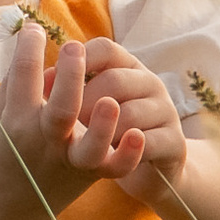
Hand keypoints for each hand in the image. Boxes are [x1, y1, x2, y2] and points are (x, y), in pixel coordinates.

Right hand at [0, 20, 146, 213]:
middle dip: (68, 78)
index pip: (23, 78)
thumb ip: (15, 79)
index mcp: (15, 122)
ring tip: (110, 100)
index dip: (29, 48)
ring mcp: (69, 161)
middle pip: (60, 110)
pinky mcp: (90, 175)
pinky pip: (113, 169)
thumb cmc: (2, 150)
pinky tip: (139, 135)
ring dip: (102, 125)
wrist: (8, 207)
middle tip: (73, 47)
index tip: (34, 29)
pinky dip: (128, 156)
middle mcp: (44, 142)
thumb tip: (31, 35)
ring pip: (90, 147)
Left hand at [67, 39, 190, 202]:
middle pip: (114, 80)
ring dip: (102, 132)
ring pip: (129, 114)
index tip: (53, 84)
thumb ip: (67, 87)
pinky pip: (146, 143)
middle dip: (84, 104)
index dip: (77, 63)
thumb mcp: (89, 104)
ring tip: (87, 144)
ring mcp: (166, 111)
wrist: (148, 170)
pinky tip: (110, 156)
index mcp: (127, 66)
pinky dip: (123, 152)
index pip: (104, 49)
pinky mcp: (175, 142)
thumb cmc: (108, 131)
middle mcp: (150, 82)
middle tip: (67, 125)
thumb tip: (44, 77)